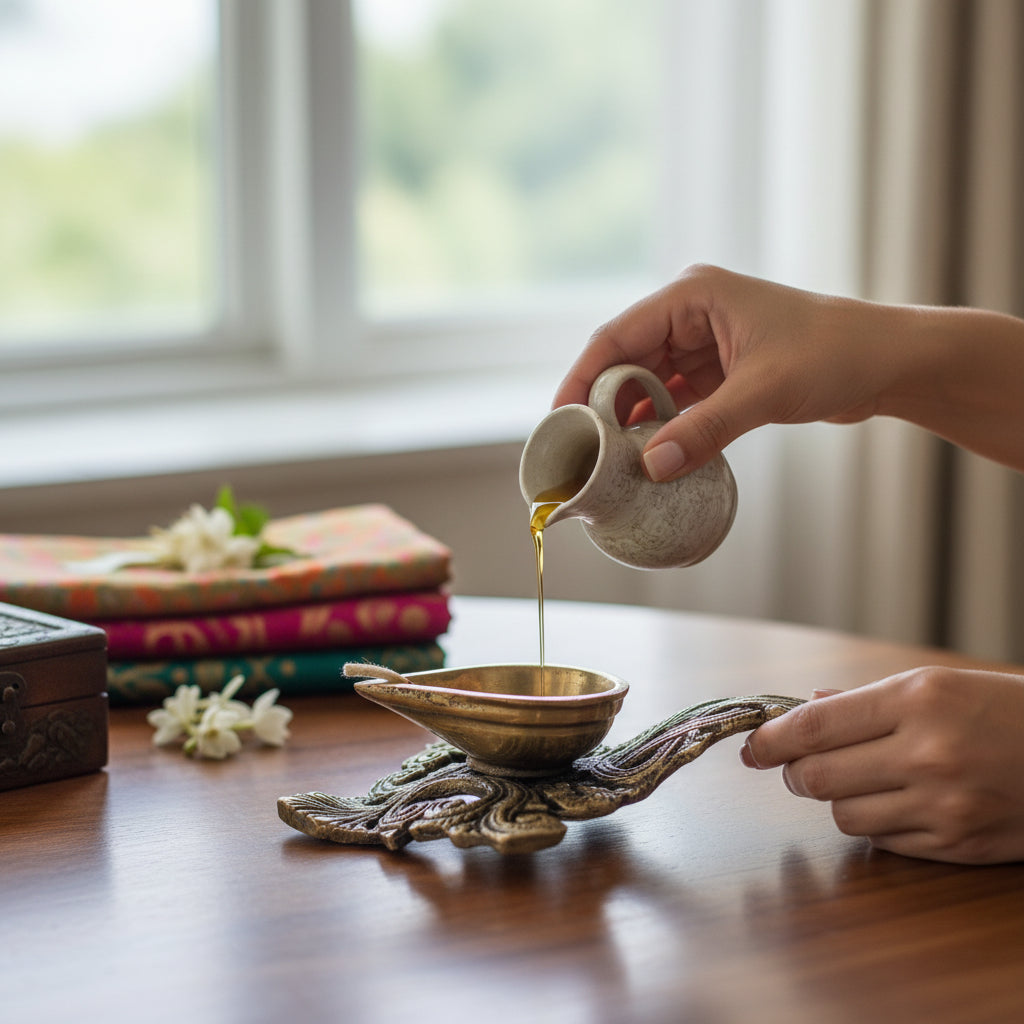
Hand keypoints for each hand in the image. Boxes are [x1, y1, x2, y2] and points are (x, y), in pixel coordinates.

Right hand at [554, 264, 897, 480]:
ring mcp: (705, 344)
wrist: (890, 362)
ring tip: (613, 458)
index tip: (561, 419)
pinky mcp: (720, 371)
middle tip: (584, 449)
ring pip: (649, 384)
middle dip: (605, 404)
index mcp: (692, 296)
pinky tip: (652, 454)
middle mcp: (691, 314)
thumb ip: (705, 429)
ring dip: (634, 419)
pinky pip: (677, 400)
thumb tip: (652, 467)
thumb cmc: (837, 352)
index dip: (582, 378)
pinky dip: (664, 425)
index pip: (616, 336)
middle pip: (626, 361)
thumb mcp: (764, 391)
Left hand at [741, 667, 1023, 863]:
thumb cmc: (1002, 711)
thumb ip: (863, 702)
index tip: (753, 746)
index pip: (815, 726)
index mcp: (918, 699)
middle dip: (796, 773)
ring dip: (837, 799)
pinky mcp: (956, 846)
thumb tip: (804, 708)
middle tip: (798, 765)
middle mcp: (927, 753)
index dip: (771, 739)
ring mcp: (943, 806)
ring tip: (862, 779)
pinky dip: (876, 824)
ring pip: (843, 815)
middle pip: (817, 778)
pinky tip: (898, 802)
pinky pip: (882, 842)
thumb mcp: (936, 685)